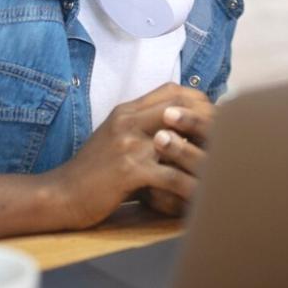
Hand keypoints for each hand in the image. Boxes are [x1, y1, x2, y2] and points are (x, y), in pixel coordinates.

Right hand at [46, 83, 213, 227]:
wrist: (59, 195)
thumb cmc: (91, 172)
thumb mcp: (114, 139)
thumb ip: (142, 128)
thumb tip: (177, 127)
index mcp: (126, 111)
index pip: (171, 91)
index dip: (198, 101)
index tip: (214, 116)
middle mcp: (128, 121)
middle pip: (181, 108)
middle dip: (209, 124)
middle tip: (228, 140)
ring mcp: (128, 145)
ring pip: (181, 143)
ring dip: (205, 156)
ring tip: (225, 167)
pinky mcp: (129, 171)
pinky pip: (172, 177)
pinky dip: (191, 187)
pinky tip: (203, 197)